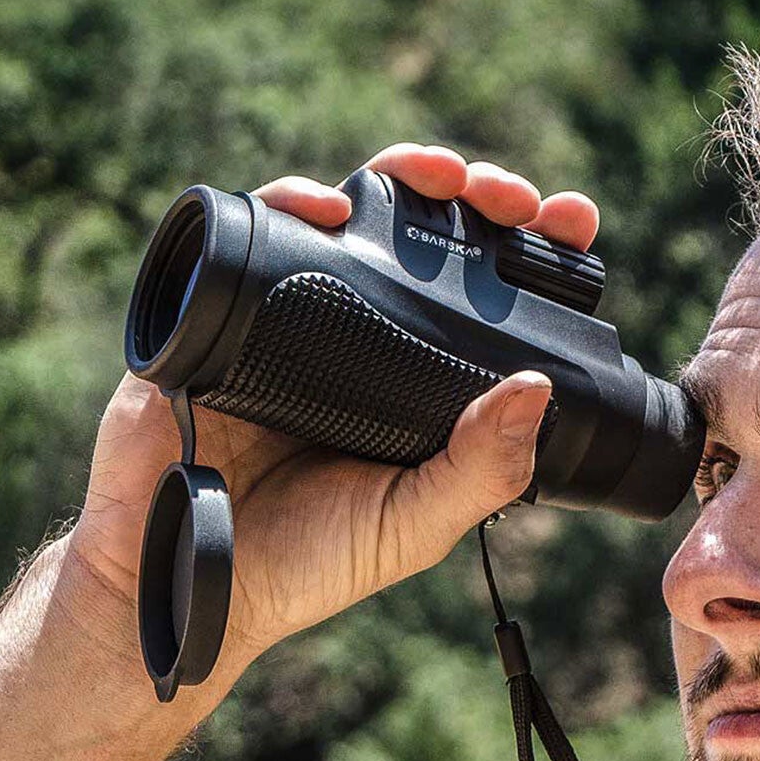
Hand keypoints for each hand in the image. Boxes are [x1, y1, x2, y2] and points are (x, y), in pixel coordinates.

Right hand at [63, 144, 600, 690]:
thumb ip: (480, 471)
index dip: (526, 250)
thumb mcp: (412, 523)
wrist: (187, 584)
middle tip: (509, 194)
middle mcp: (352, 331)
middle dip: (471, 195)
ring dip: (396, 177)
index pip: (478, 295)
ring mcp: (283, 312)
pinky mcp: (215, 309)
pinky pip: (251, 233)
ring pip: (342, 216)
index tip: (572, 220)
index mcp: (408, 375)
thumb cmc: (306, 561)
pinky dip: (288, 203)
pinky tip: (327, 208)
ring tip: (441, 176)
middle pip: (417, 236)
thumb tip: (540, 388)